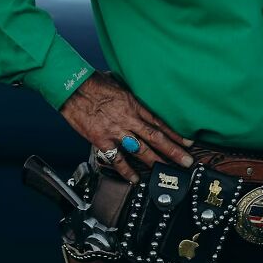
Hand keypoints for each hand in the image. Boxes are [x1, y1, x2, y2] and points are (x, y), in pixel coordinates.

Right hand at [60, 71, 193, 183]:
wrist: (74, 87)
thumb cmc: (95, 83)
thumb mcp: (120, 85)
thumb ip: (130, 98)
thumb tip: (137, 101)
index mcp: (135, 105)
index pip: (160, 122)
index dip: (176, 134)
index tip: (189, 143)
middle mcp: (129, 119)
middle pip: (156, 138)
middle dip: (174, 151)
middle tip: (187, 162)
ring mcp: (116, 131)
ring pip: (141, 150)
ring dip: (156, 162)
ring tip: (167, 172)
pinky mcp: (102, 140)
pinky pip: (117, 159)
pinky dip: (126, 171)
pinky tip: (135, 179)